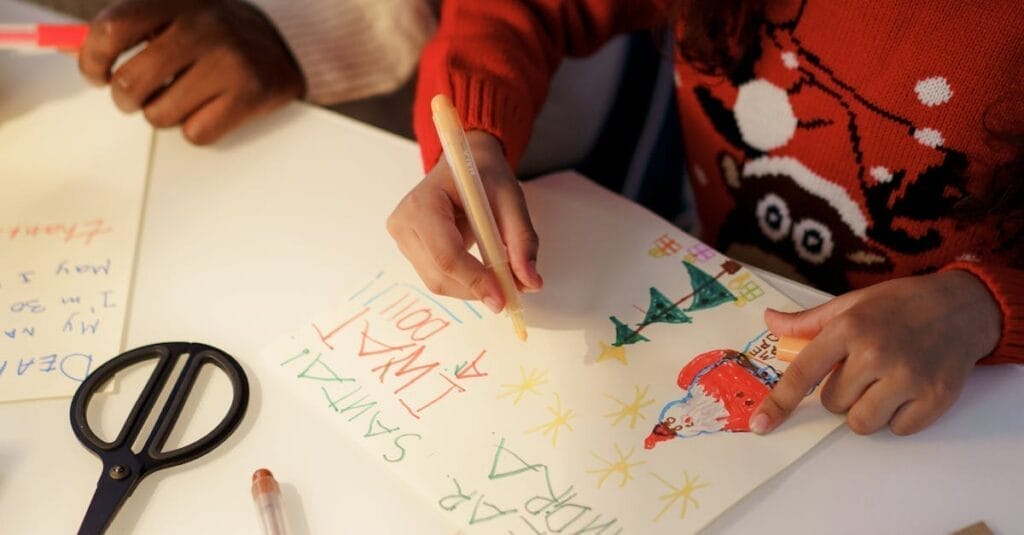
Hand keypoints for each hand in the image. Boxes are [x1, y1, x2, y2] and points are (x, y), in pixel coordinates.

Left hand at [79, 0, 303, 143]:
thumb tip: (69, 48)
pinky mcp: (250, 96)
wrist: (287, 42)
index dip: (92, 60)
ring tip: (180, 99)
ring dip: (163, 114)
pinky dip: (197, 128)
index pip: (111, 31)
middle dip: (125, 98)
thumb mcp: (175, 14)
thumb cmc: (219, 32)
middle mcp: (202, 27)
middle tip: (135, 96)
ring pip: (160, 114)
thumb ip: (129, 29)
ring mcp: (229, 63)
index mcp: (177, 1)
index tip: (96, 73)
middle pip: (132, 82)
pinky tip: (210, 109)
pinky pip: (196, 133)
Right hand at [386, 131, 542, 311]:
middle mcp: (404, 223)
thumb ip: (522, 241)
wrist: (464, 164)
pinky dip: (464, 281)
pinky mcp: (408, 250)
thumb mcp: (511, 200)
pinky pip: (437, 277)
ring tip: (498, 276)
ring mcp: (402, 239)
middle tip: (510, 293)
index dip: (474, 279)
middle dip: (476, 288)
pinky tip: (480, 269)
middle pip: (440, 274)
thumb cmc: (484, 176)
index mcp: (424, 203)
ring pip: (438, 282)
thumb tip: (530, 282)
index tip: (502, 298)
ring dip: (471, 287)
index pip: (446, 253)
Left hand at [751, 269, 1000, 435]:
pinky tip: (908, 391)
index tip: (760, 425)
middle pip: (833, 404)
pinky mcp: (935, 397)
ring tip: (882, 384)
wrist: (961, 306)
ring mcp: (908, 377)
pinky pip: (898, 430)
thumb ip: (808, 321)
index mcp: (848, 328)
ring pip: (861, 423)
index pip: (803, 374)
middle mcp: (876, 353)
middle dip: (842, 392)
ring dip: (866, 411)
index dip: (779, 402)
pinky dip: (899, 418)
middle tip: (863, 371)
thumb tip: (769, 321)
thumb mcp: (850, 304)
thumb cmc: (899, 305)